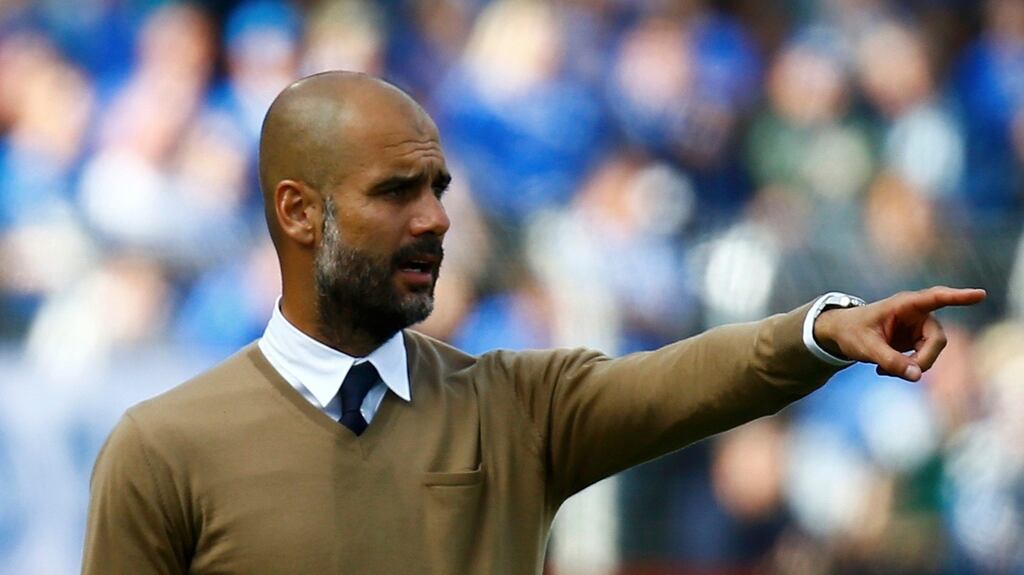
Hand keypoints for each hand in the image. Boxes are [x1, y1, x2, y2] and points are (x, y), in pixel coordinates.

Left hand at [813, 287, 985, 381]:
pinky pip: (922, 360)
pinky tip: (883, 370)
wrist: (840, 334)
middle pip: (937, 339)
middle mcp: (917, 314)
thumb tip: (917, 377)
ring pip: (931, 352)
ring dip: (912, 366)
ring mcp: (918, 328)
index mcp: (904, 304)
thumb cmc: (851, 332)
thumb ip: (890, 361)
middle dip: (923, 359)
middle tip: (900, 373)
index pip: (936, 298)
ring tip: (882, 370)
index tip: (980, 295)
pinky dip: (906, 369)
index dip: (959, 297)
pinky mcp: (916, 342)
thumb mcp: (866, 347)